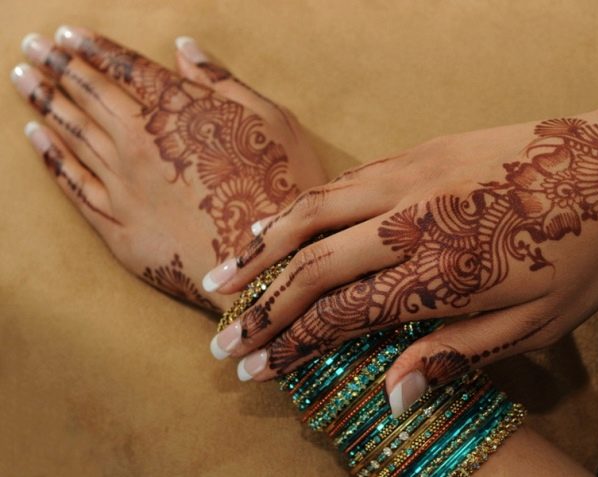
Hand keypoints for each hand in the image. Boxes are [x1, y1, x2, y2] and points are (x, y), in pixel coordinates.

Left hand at [12, 27, 325, 310]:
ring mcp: (124, 188)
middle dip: (58, 65)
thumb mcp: (273, 123)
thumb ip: (224, 84)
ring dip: (45, 101)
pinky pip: (73, 186)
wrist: (268, 268)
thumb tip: (184, 49)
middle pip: (90, 96)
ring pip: (73, 135)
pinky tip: (35, 135)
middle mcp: (142, 145)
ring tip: (23, 77)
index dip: (95, 48)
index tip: (69, 34)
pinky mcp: (118, 227)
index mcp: (181, 114)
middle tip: (33, 46)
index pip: (127, 69)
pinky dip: (51, 157)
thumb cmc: (283, 191)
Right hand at [205, 91, 597, 414]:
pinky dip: (299, 208)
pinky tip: (274, 222)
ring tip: (221, 278)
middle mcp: (411, 224)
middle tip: (221, 340)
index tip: (252, 368)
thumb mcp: (531, 327)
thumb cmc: (582, 254)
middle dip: (261, 309)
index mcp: (439, 277)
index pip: (340, 316)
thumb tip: (388, 399)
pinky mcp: (416, 154)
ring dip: (261, 250)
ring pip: (313, 216)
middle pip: (313, 269)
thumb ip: (451, 357)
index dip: (290, 346)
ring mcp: (409, 181)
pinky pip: (341, 182)